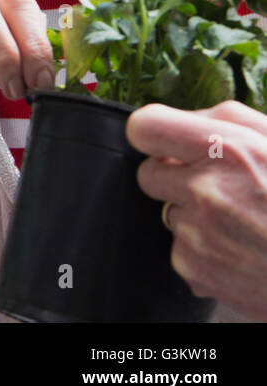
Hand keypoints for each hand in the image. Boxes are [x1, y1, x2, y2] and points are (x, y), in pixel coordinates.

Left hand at [129, 100, 266, 318]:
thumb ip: (228, 120)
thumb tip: (188, 118)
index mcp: (228, 151)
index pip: (144, 128)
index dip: (151, 134)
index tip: (161, 141)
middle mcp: (206, 191)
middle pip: (148, 173)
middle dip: (174, 178)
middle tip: (217, 188)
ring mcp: (197, 232)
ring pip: (168, 213)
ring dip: (194, 216)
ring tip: (241, 222)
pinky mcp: (194, 268)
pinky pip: (179, 249)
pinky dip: (203, 251)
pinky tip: (239, 249)